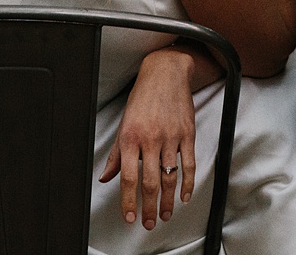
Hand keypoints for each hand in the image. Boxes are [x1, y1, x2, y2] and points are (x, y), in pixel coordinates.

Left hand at [98, 46, 197, 229]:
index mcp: (131, 137)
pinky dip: (187, 183)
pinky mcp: (187, 134)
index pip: (128, 177)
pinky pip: (189, 164)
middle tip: (150, 222)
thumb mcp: (124, 124)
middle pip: (151, 182)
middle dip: (150, 207)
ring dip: (168, 200)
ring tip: (165, 214)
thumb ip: (116, 154)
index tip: (130, 216)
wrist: (166, 73)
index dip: (129, 200)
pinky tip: (183, 196)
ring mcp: (171, 137)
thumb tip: (106, 177)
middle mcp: (150, 139)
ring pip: (170, 177)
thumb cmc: (143, 97)